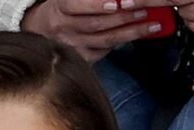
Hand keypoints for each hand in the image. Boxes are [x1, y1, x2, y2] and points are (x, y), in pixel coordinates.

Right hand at [21, 0, 167, 60]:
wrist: (42, 28)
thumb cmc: (65, 7)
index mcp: (60, 7)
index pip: (76, 5)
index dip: (97, 4)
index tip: (117, 2)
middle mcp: (62, 28)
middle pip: (96, 24)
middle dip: (125, 16)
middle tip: (147, 10)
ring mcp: (70, 45)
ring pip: (103, 41)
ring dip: (131, 32)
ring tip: (152, 24)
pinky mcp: (78, 58)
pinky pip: (102, 52)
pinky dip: (121, 44)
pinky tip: (136, 36)